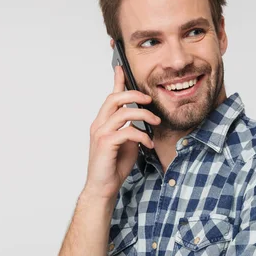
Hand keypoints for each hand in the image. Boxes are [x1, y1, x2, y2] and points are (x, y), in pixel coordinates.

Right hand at [82, 65, 160, 200]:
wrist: (103, 187)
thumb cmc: (114, 165)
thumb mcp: (127, 142)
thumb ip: (131, 129)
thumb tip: (143, 122)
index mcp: (103, 121)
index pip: (111, 96)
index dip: (117, 81)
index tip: (122, 68)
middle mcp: (99, 124)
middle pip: (115, 98)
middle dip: (135, 95)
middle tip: (150, 101)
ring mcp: (100, 133)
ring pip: (123, 113)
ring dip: (143, 115)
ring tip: (156, 122)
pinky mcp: (105, 144)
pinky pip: (127, 131)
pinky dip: (142, 136)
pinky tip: (149, 143)